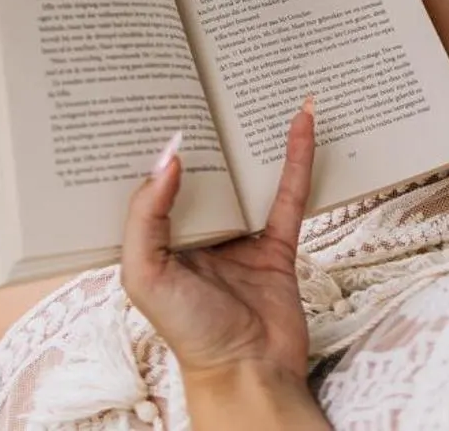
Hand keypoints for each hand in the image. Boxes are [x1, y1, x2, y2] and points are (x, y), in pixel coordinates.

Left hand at [121, 103, 316, 390]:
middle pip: (201, 169)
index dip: (149, 142)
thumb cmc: (189, 334)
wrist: (250, 373)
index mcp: (156, 239)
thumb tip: (170, 155)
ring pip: (244, 175)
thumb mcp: (145, 275)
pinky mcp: (277, 243)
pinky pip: (288, 192)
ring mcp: (239, 236)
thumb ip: (147, 216)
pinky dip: (297, 157)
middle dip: (202, 129)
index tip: (150, 96)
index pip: (150, 181)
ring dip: (250, 137)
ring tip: (252, 86)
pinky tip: (302, 122)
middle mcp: (195, 233)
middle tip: (201, 75)